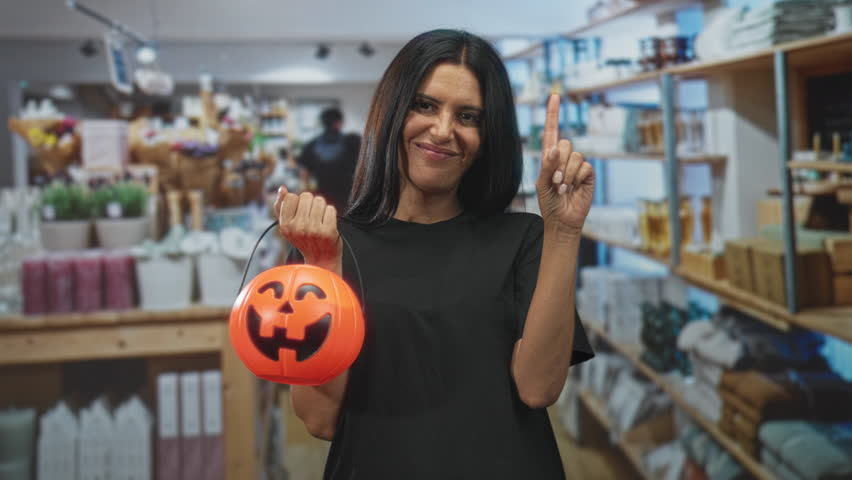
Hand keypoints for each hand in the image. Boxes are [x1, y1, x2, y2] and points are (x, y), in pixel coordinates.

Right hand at [273, 186, 341, 272]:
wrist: (321, 260)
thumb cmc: (305, 239)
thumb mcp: (289, 226)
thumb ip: (282, 206)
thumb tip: (282, 188)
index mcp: (285, 226)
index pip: (290, 197)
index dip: (298, 202)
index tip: (301, 213)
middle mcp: (298, 228)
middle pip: (306, 196)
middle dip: (311, 203)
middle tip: (312, 218)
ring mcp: (313, 230)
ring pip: (320, 200)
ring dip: (322, 208)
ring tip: (320, 221)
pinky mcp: (328, 231)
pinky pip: (331, 209)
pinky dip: (331, 214)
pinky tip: (327, 224)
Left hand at [535, 94, 594, 236]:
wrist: (562, 219)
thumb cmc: (549, 201)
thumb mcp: (542, 183)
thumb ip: (548, 165)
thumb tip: (556, 147)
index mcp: (550, 156)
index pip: (551, 130)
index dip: (553, 114)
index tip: (554, 96)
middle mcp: (564, 157)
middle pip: (565, 143)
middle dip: (558, 163)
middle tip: (556, 181)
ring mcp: (577, 164)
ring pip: (575, 155)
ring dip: (567, 174)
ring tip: (563, 188)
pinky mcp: (588, 173)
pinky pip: (584, 166)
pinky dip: (576, 178)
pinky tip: (573, 189)